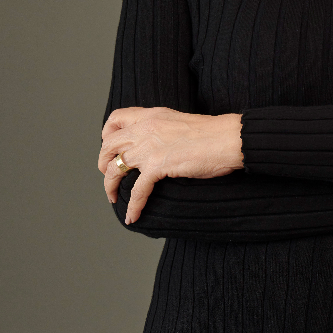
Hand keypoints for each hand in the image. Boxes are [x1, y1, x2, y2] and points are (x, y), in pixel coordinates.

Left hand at [99, 107, 243, 223]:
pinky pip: (137, 190)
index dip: (107, 134)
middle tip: (109, 174)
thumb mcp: (180, 123)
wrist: (228, 138)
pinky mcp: (159, 166)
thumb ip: (163, 129)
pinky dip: (133, 206)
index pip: (116, 119)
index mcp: (151, 116)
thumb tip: (159, 143)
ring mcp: (150, 147)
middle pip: (109, 145)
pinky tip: (132, 216)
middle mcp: (145, 129)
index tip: (111, 147)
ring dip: (110, 186)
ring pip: (116, 168)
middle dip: (103, 162)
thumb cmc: (213, 133)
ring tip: (113, 197)